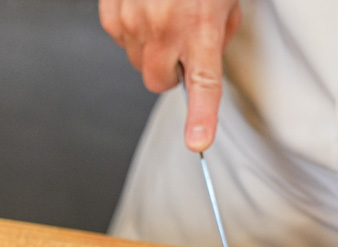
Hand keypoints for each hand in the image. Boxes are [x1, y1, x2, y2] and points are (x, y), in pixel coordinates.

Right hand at [99, 0, 241, 151]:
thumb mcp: (224, 0)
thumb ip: (219, 35)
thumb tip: (206, 60)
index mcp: (201, 26)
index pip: (203, 83)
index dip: (200, 117)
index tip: (197, 141)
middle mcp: (166, 26)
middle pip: (158, 83)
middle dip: (168, 72)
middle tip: (179, 45)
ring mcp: (134, 20)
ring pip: (136, 63)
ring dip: (149, 49)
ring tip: (163, 13)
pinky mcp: (113, 13)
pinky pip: (119, 39)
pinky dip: (131, 29)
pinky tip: (144, 6)